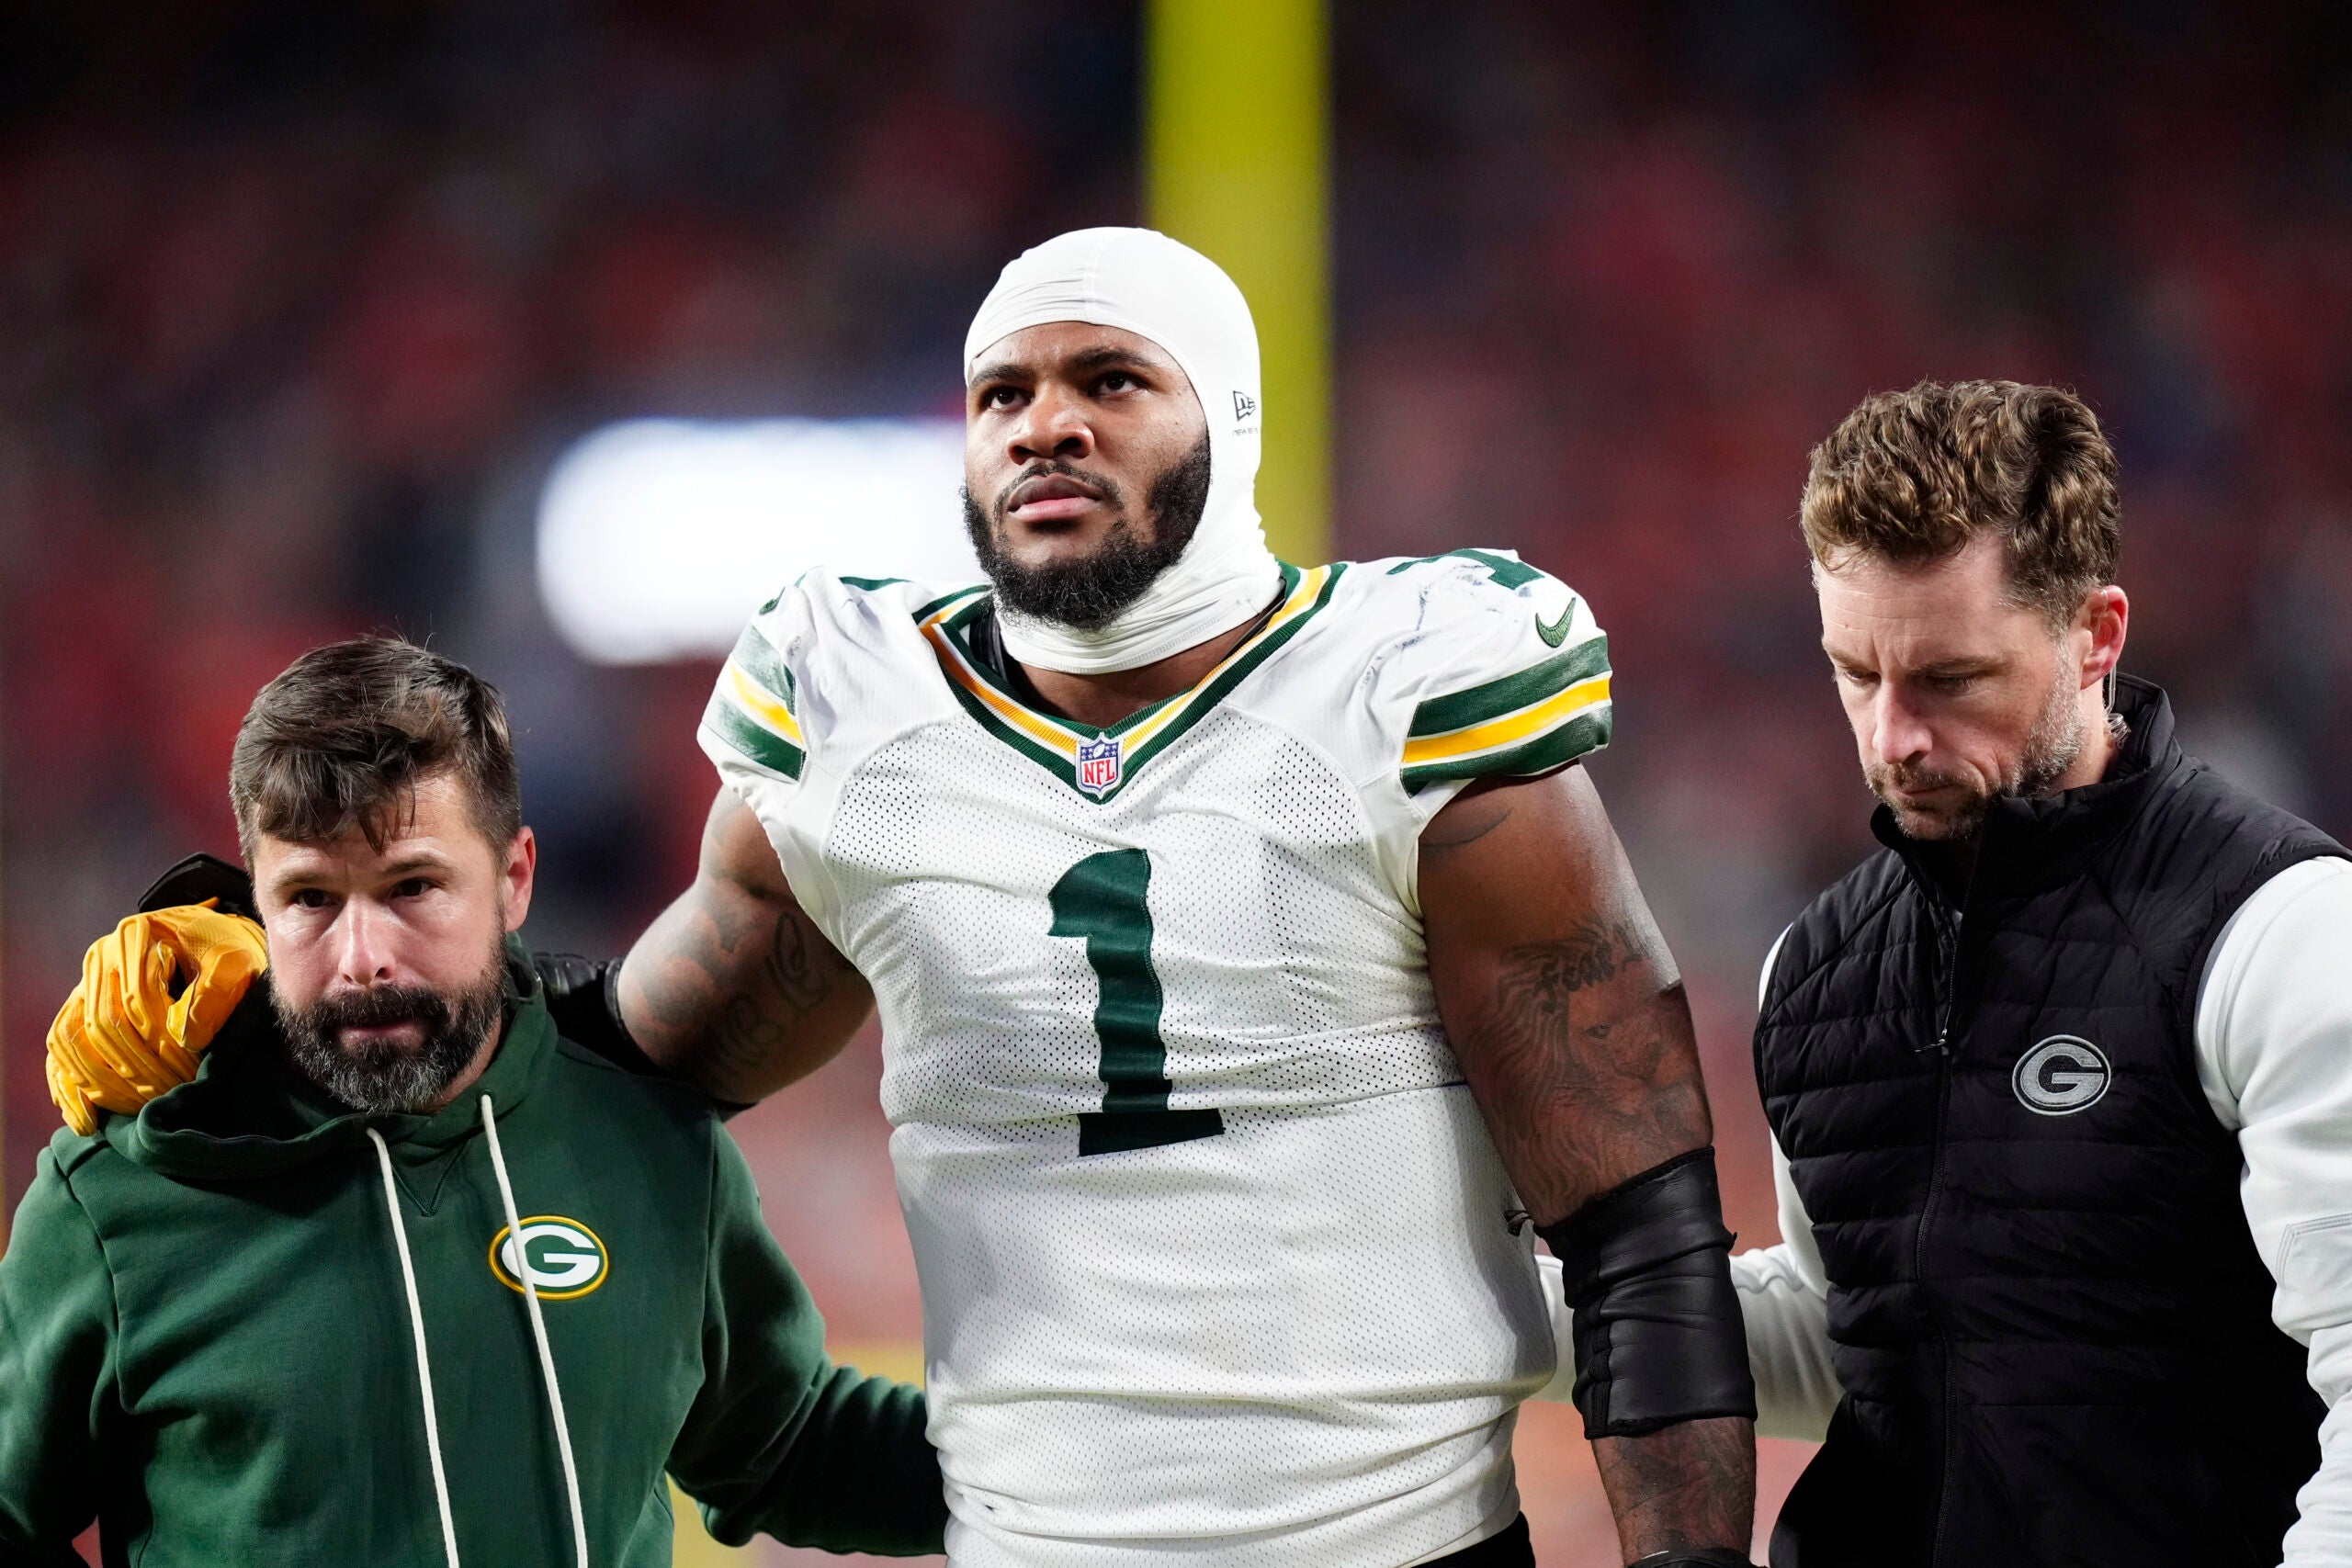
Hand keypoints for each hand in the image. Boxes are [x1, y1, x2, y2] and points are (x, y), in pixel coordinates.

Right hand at [48, 901, 267, 1134]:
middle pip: (103, 1025)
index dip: (163, 1040)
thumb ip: (218, 991)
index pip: (137, 1000)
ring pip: (73, 1042)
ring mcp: (82, 987)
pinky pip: (60, 1055)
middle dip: (139, 1066)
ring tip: (139, 1110)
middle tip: (173, 1093)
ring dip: (104, 1083)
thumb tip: (186, 1038)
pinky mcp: (76, 1014)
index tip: (192, 1069)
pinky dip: (69, 1089)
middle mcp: (99, 959)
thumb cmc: (226, 952)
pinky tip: (87, 1121)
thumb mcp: (237, 961)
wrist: (211, 945)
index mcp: (135, 937)